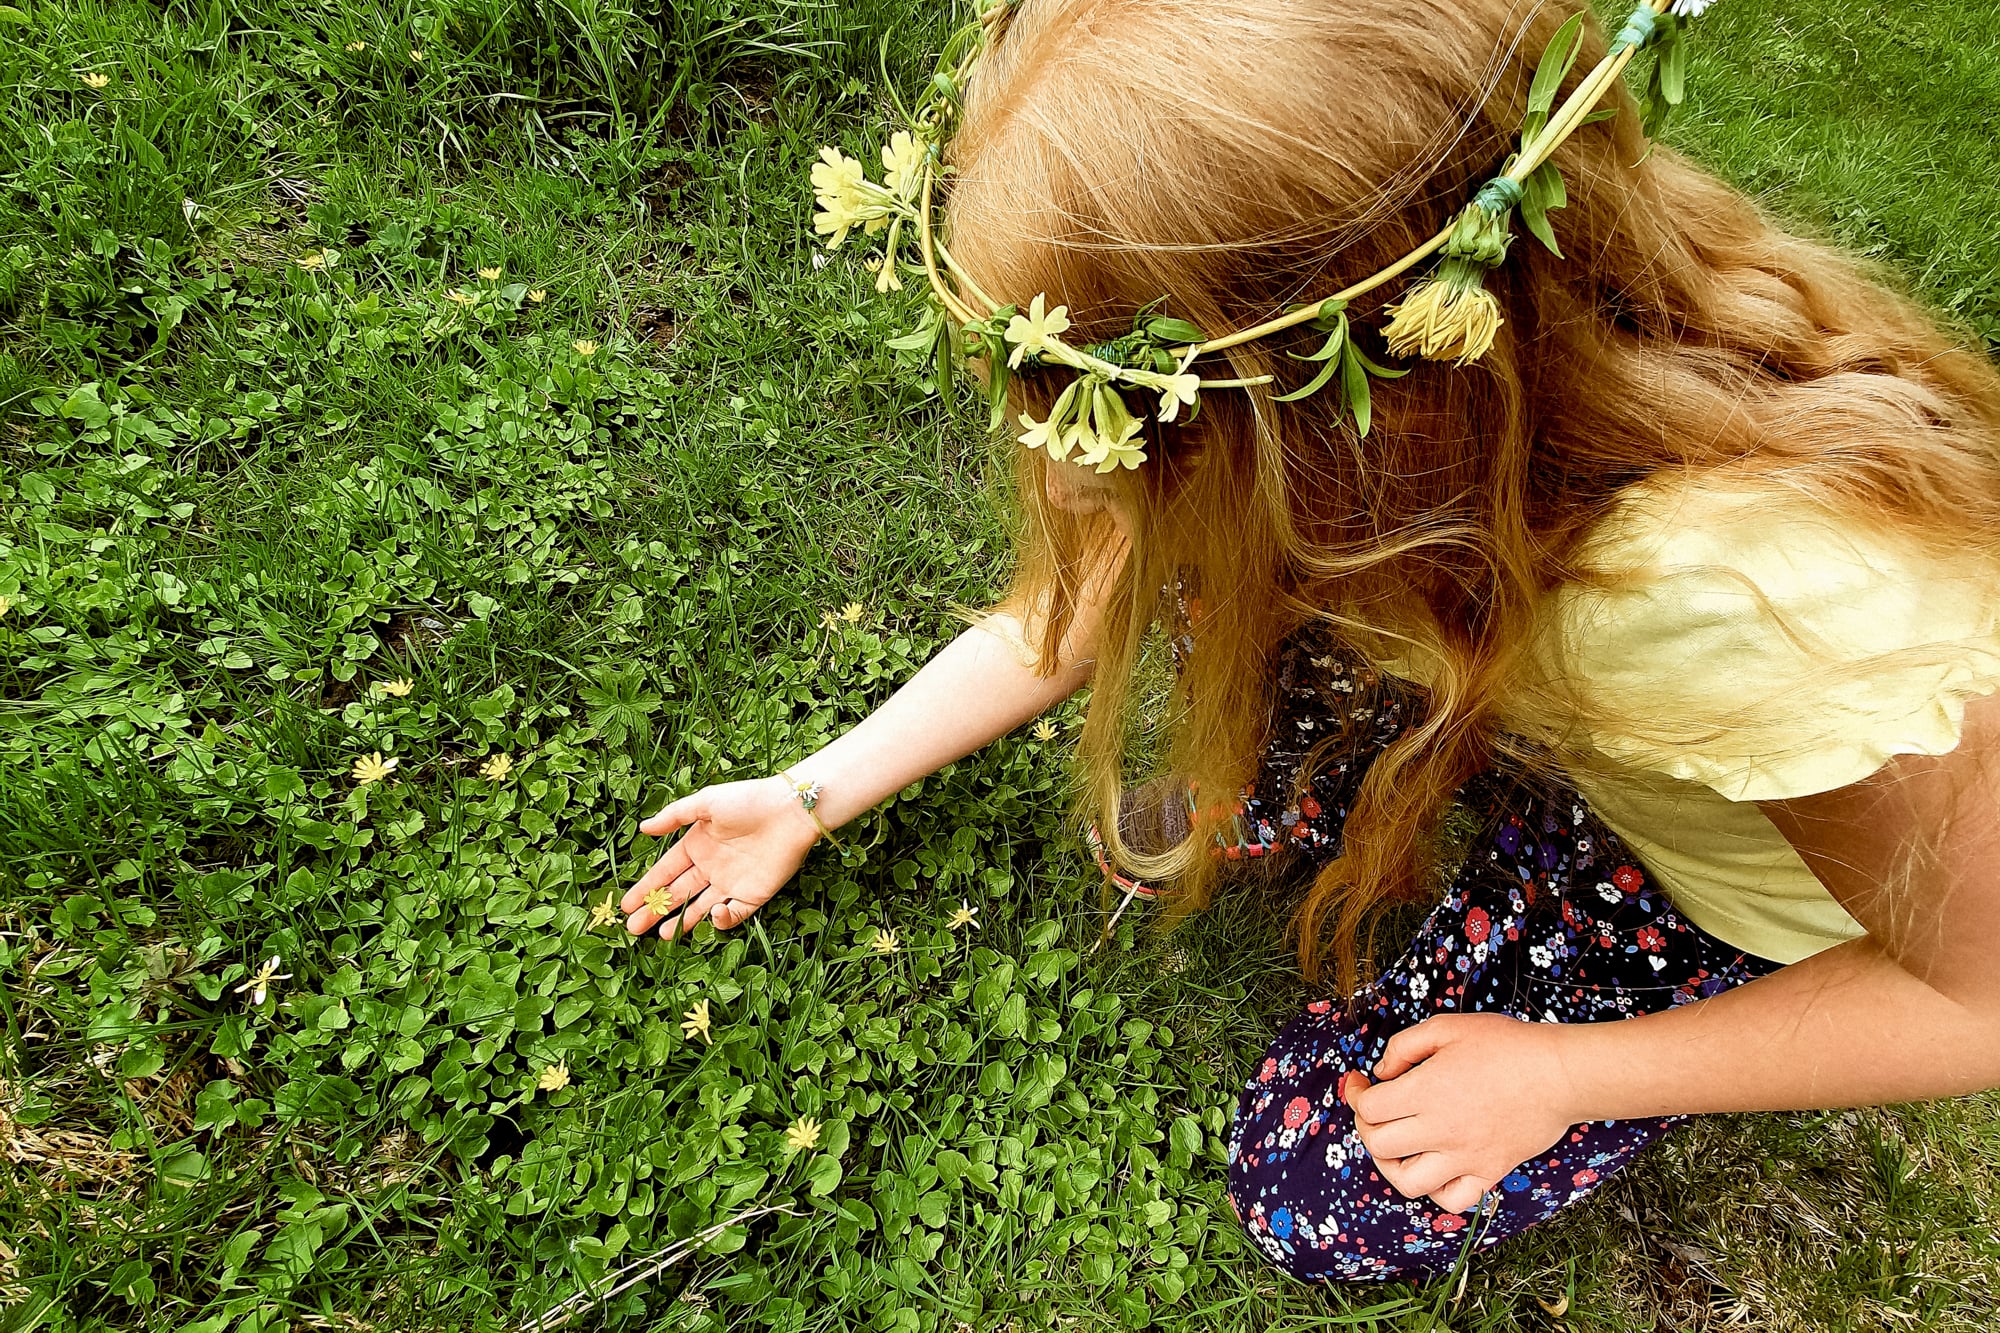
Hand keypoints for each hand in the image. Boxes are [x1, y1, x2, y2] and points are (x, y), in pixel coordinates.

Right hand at [620, 777, 820, 937]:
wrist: (789, 810)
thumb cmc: (747, 801)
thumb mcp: (706, 803)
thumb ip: (674, 816)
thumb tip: (643, 828)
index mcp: (697, 846)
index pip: (665, 872)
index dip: (646, 888)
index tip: (626, 905)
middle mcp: (711, 867)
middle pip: (678, 894)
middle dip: (655, 910)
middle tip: (633, 928)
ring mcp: (732, 883)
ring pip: (700, 908)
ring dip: (681, 921)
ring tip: (661, 935)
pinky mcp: (754, 895)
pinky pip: (734, 914)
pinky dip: (721, 920)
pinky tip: (711, 915)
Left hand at [1342, 1013, 1582, 1213]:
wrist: (1559, 1074)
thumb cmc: (1506, 1046)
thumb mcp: (1446, 1028)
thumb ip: (1404, 1046)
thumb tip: (1381, 1071)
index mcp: (1425, 1092)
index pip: (1368, 1108)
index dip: (1355, 1094)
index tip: (1360, 1082)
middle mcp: (1440, 1130)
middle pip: (1379, 1145)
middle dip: (1366, 1126)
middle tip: (1374, 1110)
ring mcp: (1464, 1157)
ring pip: (1407, 1182)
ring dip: (1390, 1165)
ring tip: (1395, 1146)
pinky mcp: (1488, 1172)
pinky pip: (1451, 1199)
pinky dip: (1435, 1190)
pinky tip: (1434, 1168)